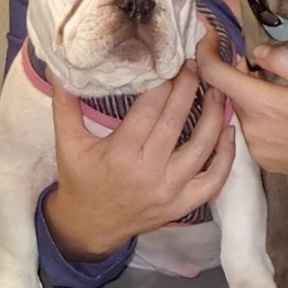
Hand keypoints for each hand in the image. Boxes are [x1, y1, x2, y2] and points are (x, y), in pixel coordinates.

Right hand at [44, 62, 234, 260]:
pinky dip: (226, 156)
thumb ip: (65, 105)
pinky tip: (228, 131)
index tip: (172, 59)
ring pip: (202, 148)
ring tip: (217, 89)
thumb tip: (60, 69)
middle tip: (197, 63)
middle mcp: (148, 172)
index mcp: (120, 154)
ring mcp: (169, 191)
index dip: (164, 81)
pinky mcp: (182, 205)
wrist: (89, 227)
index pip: (149, 109)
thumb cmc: (79, 179)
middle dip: (189, 88)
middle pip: (176, 121)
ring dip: (214, 115)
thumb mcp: (67, 142)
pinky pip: (213, 181)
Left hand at [196, 30, 287, 193]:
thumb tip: (254, 53)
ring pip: (242, 112)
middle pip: (230, 93)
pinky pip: (253, 132)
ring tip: (285, 95)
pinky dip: (261, 118)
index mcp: (262, 106)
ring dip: (252, 98)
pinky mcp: (267, 164)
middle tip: (265, 66)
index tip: (209, 34)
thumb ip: (283, 59)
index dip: (205, 50)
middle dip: (240, 75)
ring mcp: (258, 151)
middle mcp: (252, 131)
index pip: (214, 75)